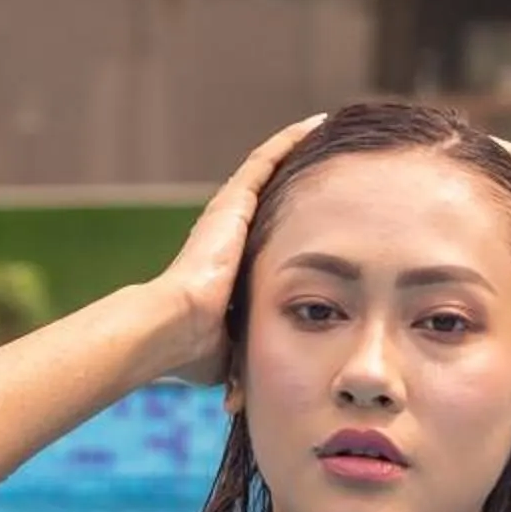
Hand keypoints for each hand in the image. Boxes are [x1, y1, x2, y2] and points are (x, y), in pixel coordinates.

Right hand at [154, 114, 323, 384]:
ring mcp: (231, 213)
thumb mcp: (239, 345)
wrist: (176, 330)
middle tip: (334, 164)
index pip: (269, 234)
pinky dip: (291, 141)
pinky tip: (317, 123)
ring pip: (271, 170)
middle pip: (273, 196)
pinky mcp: (234, 201)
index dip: (293, 220)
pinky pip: (267, 160)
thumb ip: (250, 349)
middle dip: (302, 180)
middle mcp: (230, 232)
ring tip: (330, 133)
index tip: (318, 213)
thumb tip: (250, 387)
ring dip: (299, 151)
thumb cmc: (199, 350)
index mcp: (232, 264)